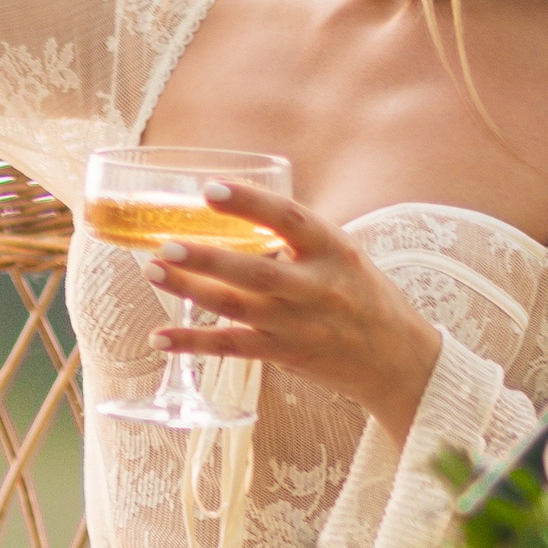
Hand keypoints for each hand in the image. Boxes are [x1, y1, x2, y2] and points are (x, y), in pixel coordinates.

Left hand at [142, 179, 442, 444]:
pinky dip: (194, 342)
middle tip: (164, 244)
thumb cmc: (362, 294)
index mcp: (333, 250)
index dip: (249, 202)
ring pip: (236, 307)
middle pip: (255, 271)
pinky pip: (232, 347)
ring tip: (152, 271)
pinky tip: (160, 336)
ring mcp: (298, 324)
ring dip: (190, 290)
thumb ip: (297, 237)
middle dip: (207, 258)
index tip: (210, 189)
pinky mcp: (284, 354)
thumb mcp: (342, 254)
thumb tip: (240, 210)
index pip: (289, 218)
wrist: (395, 358)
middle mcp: (316, 287)